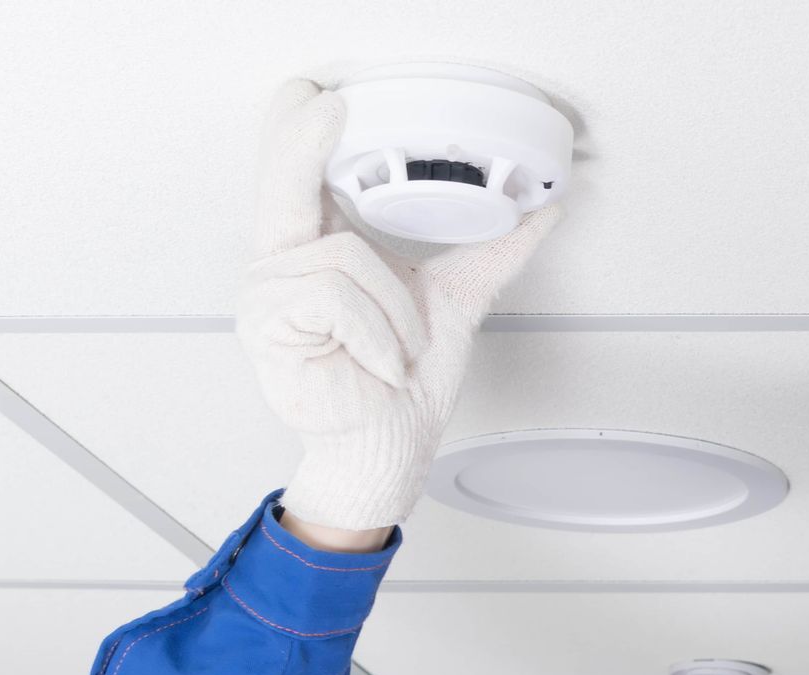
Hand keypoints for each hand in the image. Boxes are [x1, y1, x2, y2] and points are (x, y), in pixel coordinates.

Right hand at [235, 77, 564, 531]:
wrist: (391, 444)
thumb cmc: (405, 382)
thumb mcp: (456, 300)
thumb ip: (494, 251)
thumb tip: (542, 213)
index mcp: (320, 245)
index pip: (299, 172)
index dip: (300, 129)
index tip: (321, 95)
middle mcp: (285, 260)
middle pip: (285, 181)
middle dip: (301, 142)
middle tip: (326, 105)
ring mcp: (268, 292)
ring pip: (345, 259)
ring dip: (394, 312)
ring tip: (397, 348)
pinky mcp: (267, 325)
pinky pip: (334, 297)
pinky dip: (375, 332)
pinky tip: (378, 363)